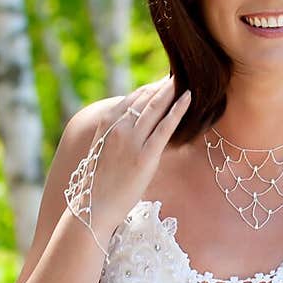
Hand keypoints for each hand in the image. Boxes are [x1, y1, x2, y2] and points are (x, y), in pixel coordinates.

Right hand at [65, 76, 191, 242]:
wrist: (94, 206)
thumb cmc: (99, 183)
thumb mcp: (103, 150)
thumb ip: (116, 134)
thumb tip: (134, 126)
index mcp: (106, 123)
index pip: (131, 99)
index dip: (149, 89)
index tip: (161, 82)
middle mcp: (118, 127)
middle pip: (144, 99)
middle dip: (161, 87)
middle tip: (177, 75)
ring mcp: (132, 140)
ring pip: (155, 108)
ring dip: (170, 92)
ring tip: (183, 81)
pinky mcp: (146, 155)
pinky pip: (165, 127)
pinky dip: (178, 110)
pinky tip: (189, 98)